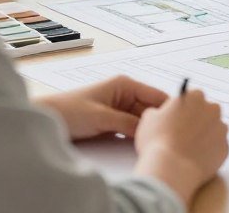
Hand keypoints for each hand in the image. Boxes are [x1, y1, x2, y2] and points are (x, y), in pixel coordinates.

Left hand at [35, 75, 167, 140]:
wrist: (46, 119)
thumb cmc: (70, 111)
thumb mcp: (102, 117)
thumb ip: (127, 123)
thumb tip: (150, 130)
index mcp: (125, 85)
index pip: (156, 95)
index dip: (169, 107)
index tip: (181, 121)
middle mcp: (126, 94)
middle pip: (151, 109)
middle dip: (159, 121)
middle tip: (171, 136)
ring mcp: (120, 108)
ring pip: (142, 120)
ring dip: (148, 130)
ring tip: (159, 141)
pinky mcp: (114, 121)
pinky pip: (132, 128)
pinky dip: (137, 135)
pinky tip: (143, 144)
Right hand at [134, 88, 228, 206]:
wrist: (171, 168)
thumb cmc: (157, 141)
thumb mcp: (149, 118)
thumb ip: (160, 110)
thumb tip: (163, 114)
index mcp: (195, 96)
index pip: (193, 98)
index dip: (183, 110)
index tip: (177, 120)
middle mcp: (213, 109)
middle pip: (207, 112)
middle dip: (198, 121)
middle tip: (182, 135)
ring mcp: (221, 129)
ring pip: (214, 130)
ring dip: (205, 137)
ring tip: (188, 149)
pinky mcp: (226, 148)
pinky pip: (218, 148)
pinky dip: (209, 152)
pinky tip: (195, 159)